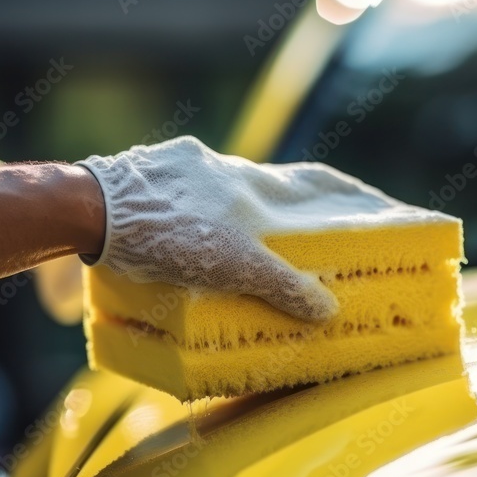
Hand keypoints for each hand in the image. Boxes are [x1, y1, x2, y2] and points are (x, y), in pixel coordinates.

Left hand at [76, 136, 339, 321]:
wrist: (94, 207)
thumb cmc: (170, 233)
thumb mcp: (235, 267)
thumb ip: (282, 285)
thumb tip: (328, 309)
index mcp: (255, 185)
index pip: (319, 182)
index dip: (353, 194)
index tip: (382, 205)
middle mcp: (226, 168)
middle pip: (275, 184)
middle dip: (293, 209)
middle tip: (306, 234)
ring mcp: (186, 167)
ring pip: (226, 189)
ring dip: (236, 214)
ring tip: (235, 243)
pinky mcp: (149, 173)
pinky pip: (185, 193)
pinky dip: (194, 213)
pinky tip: (185, 232)